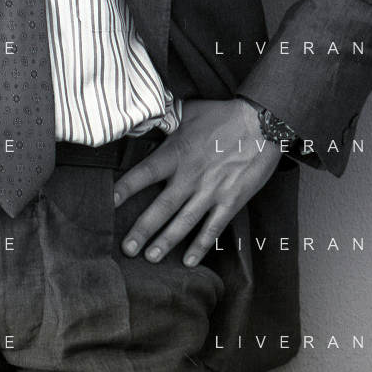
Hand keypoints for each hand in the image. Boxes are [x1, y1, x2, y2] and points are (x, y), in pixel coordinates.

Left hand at [113, 98, 282, 266]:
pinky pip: (213, 227)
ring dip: (166, 241)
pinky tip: (189, 260)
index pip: (145, 173)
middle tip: (127, 248)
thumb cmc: (222, 115)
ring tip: (150, 258)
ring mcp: (211, 191)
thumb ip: (166, 118)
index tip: (109, 202)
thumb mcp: (188, 111)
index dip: (126, 188)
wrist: (261, 123)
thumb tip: (146, 114)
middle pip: (161, 207)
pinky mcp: (231, 201)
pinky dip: (201, 245)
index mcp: (176, 153)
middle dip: (142, 229)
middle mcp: (190, 176)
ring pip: (184, 222)